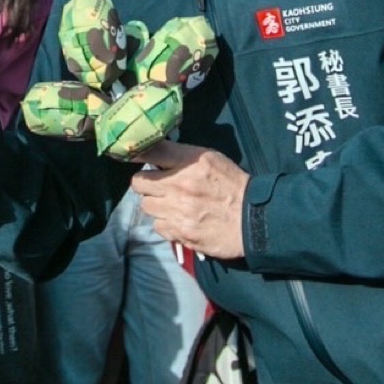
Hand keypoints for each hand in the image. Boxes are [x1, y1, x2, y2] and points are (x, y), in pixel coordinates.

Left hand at [131, 141, 249, 259]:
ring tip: (171, 205)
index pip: (151, 152)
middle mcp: (179, 186)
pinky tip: (179, 220)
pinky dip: (165, 224)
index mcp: (189, 162)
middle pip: (139, 184)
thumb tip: (153, 150)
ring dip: (155, 205)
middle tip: (158, 186)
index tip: (130, 156)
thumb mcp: (210, 158)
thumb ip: (181, 155)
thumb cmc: (231, 184)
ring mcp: (178, 212)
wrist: (252, 219)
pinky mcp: (180, 233)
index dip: (137, 154)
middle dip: (147, 185)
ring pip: (146, 207)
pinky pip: (158, 226)